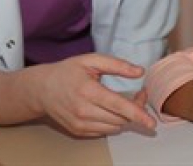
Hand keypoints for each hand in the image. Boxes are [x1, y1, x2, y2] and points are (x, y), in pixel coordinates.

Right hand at [33, 53, 155, 136]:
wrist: (41, 89)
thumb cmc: (67, 72)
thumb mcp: (91, 60)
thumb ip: (117, 65)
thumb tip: (140, 72)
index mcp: (88, 91)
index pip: (118, 106)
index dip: (138, 113)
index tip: (151, 122)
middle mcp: (83, 111)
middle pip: (120, 118)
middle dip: (136, 109)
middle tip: (140, 94)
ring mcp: (80, 124)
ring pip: (114, 127)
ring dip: (125, 117)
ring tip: (126, 102)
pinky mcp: (78, 132)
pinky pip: (104, 131)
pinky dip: (113, 122)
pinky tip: (111, 109)